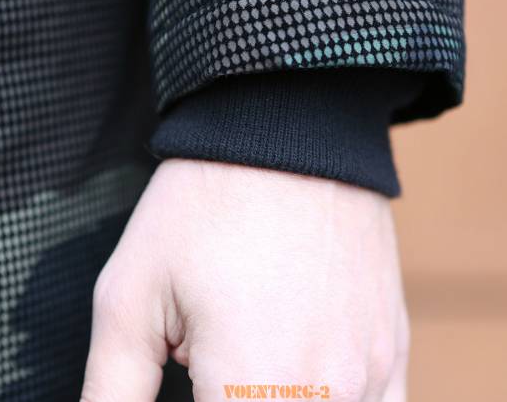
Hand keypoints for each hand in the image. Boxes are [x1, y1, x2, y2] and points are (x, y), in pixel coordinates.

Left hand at [79, 158, 409, 400]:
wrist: (290, 131)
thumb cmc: (204, 205)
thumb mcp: (131, 297)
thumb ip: (113, 392)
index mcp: (253, 387)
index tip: (190, 390)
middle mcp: (326, 392)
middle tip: (209, 381)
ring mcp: (370, 373)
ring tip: (243, 374)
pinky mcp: (393, 349)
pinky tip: (299, 385)